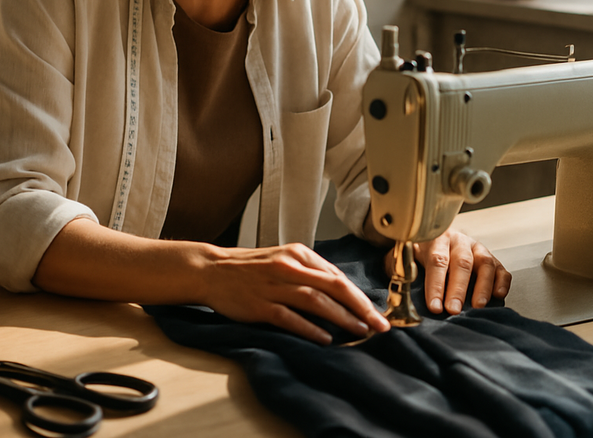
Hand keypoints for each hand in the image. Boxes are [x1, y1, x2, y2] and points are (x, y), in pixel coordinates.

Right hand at [200, 243, 390, 344]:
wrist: (213, 270)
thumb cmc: (251, 268)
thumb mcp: (283, 259)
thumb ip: (310, 272)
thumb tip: (342, 291)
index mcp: (297, 254)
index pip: (336, 276)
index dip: (359, 295)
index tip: (375, 311)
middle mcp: (288, 267)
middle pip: (333, 287)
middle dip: (360, 307)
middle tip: (379, 325)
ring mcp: (274, 286)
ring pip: (316, 301)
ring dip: (342, 318)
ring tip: (360, 332)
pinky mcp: (260, 305)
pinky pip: (290, 318)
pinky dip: (310, 329)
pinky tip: (326, 339)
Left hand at [388, 229, 511, 315]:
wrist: (433, 239)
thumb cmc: (418, 255)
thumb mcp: (406, 258)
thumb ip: (404, 270)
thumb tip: (402, 291)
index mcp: (435, 238)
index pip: (436, 261)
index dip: (436, 285)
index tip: (434, 306)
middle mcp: (457, 241)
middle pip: (461, 262)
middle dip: (458, 288)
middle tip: (453, 310)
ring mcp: (476, 248)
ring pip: (484, 263)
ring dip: (482, 286)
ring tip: (477, 307)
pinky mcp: (492, 258)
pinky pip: (501, 269)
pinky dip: (502, 282)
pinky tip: (498, 296)